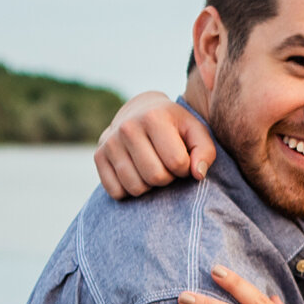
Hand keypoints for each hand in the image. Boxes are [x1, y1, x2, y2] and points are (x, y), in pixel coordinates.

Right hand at [94, 92, 215, 198]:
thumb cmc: (174, 126)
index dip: (185, 168)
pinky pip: (117, 192)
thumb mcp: (195, 131)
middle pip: (156, 178)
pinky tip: (137, 173)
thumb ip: (205, 151)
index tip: (183, 159)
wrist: (140, 111)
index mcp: (153, 117)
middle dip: (168, 178)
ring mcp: (109, 142)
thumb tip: (197, 175)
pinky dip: (130, 190)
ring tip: (153, 168)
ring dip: (149, 186)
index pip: (177, 163)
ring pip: (136, 188)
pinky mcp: (98, 156)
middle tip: (167, 166)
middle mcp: (127, 128)